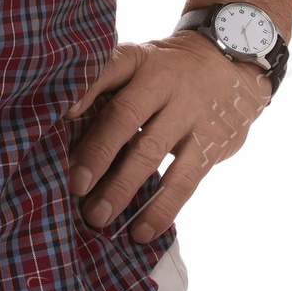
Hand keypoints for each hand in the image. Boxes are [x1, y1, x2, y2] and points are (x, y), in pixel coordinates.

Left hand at [64, 32, 272, 242]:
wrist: (230, 64)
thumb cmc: (167, 72)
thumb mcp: (142, 64)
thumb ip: (110, 87)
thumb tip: (65, 127)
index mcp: (137, 59)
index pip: (108, 68)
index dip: (84, 90)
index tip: (61, 115)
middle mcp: (161, 82)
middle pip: (125, 116)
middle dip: (98, 152)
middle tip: (74, 185)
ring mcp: (188, 113)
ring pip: (151, 152)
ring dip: (122, 187)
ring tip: (98, 216)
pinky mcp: (211, 143)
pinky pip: (184, 180)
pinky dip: (161, 208)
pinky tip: (142, 230)